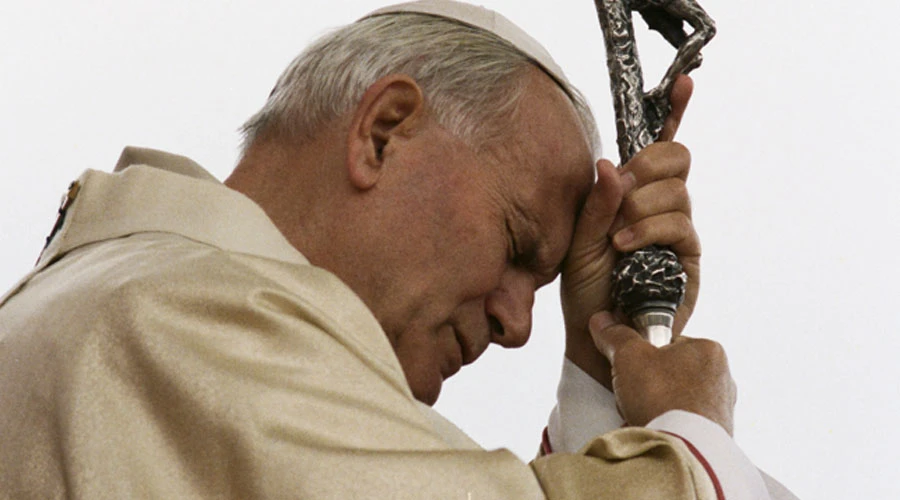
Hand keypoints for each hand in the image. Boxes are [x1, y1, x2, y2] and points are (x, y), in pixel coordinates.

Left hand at [561, 75, 699, 389]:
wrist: (597, 333)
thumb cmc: (585, 287)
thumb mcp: (577, 241)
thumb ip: (595, 204)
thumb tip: (608, 164)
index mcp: (630, 194)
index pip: (657, 148)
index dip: (674, 112)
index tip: (685, 83)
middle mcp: (658, 205)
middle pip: (676, 157)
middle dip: (646, 165)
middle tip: (621, 191)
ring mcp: (676, 229)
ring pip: (676, 190)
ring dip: (640, 207)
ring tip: (617, 238)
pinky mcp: (688, 256)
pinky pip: (679, 224)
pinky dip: (649, 229)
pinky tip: (626, 247)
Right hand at [590, 312, 735, 433]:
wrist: (681, 448)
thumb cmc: (663, 397)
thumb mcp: (629, 356)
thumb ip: (616, 336)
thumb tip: (604, 322)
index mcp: (708, 349)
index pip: (668, 343)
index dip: (643, 354)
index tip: (630, 366)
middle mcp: (722, 377)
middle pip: (672, 372)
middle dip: (651, 384)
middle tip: (633, 392)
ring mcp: (721, 408)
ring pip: (677, 399)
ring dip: (659, 406)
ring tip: (642, 414)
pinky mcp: (715, 434)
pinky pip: (684, 423)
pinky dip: (668, 425)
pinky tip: (654, 429)